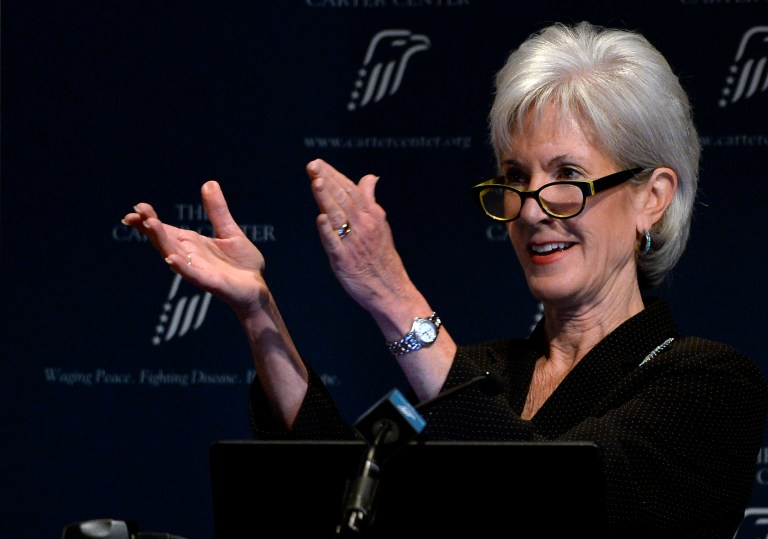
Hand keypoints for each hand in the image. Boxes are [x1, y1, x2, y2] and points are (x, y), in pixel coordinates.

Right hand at [122, 180, 268, 318]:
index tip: (138, 207)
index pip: (166, 230)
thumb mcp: (230, 231)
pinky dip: (182, 267)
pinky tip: (171, 258)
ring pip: (174, 255)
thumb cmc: (243, 264)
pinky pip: (193, 275)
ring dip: (161, 241)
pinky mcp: (211, 283)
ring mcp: (199, 270)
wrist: (258, 289)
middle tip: (135, 214)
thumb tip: (209, 183)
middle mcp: (191, 257)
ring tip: (150, 225)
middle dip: (150, 228)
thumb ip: (218, 211)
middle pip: (165, 241)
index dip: (150, 220)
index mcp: (193, 244)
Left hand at [306, 158, 412, 315]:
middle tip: (312, 165)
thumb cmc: (381, 256)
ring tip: (316, 182)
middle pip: (342, 198)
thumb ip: (369, 199)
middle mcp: (363, 225)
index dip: (333, 175)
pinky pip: (335, 243)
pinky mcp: (344, 260)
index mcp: (372, 215)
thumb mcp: (379, 223)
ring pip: (338, 216)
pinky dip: (328, 231)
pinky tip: (320, 219)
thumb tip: (370, 178)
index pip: (350, 189)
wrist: (391, 288)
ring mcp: (353, 242)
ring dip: (326, 198)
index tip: (318, 163)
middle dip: (327, 180)